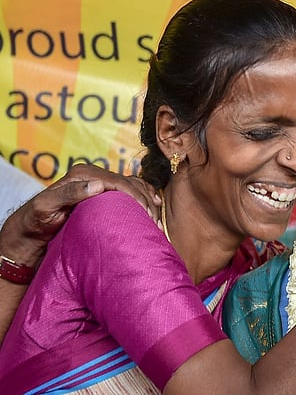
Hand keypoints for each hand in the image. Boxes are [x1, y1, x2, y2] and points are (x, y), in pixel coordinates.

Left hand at [0, 164, 159, 267]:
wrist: (31, 229)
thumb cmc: (36, 220)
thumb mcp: (46, 207)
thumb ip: (70, 194)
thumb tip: (99, 185)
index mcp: (82, 174)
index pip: (118, 181)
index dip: (136, 197)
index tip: (147, 214)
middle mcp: (94, 175)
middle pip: (129, 183)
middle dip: (146, 201)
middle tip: (155, 221)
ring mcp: (100, 182)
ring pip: (134, 185)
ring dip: (149, 200)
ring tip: (157, 219)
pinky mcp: (104, 192)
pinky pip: (131, 189)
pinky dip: (146, 195)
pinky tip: (155, 204)